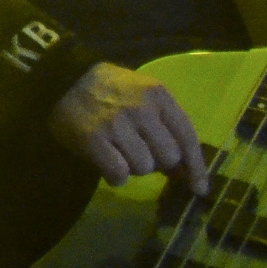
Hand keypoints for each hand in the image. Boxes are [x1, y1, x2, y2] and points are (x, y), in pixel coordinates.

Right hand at [47, 62, 208, 194]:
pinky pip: (118, 174)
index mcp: (159, 95)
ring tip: (119, 151)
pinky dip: (115, 175)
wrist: (66, 79)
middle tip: (141, 152)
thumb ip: (166, 127)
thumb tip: (184, 170)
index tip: (199, 188)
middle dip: (158, 162)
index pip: (187, 136)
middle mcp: (142, 109)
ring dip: (134, 167)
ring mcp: (118, 124)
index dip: (196, 166)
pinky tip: (107, 162)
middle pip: (168, 157)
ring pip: (143, 168)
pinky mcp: (94, 139)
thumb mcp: (145, 97)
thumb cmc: (112, 91)